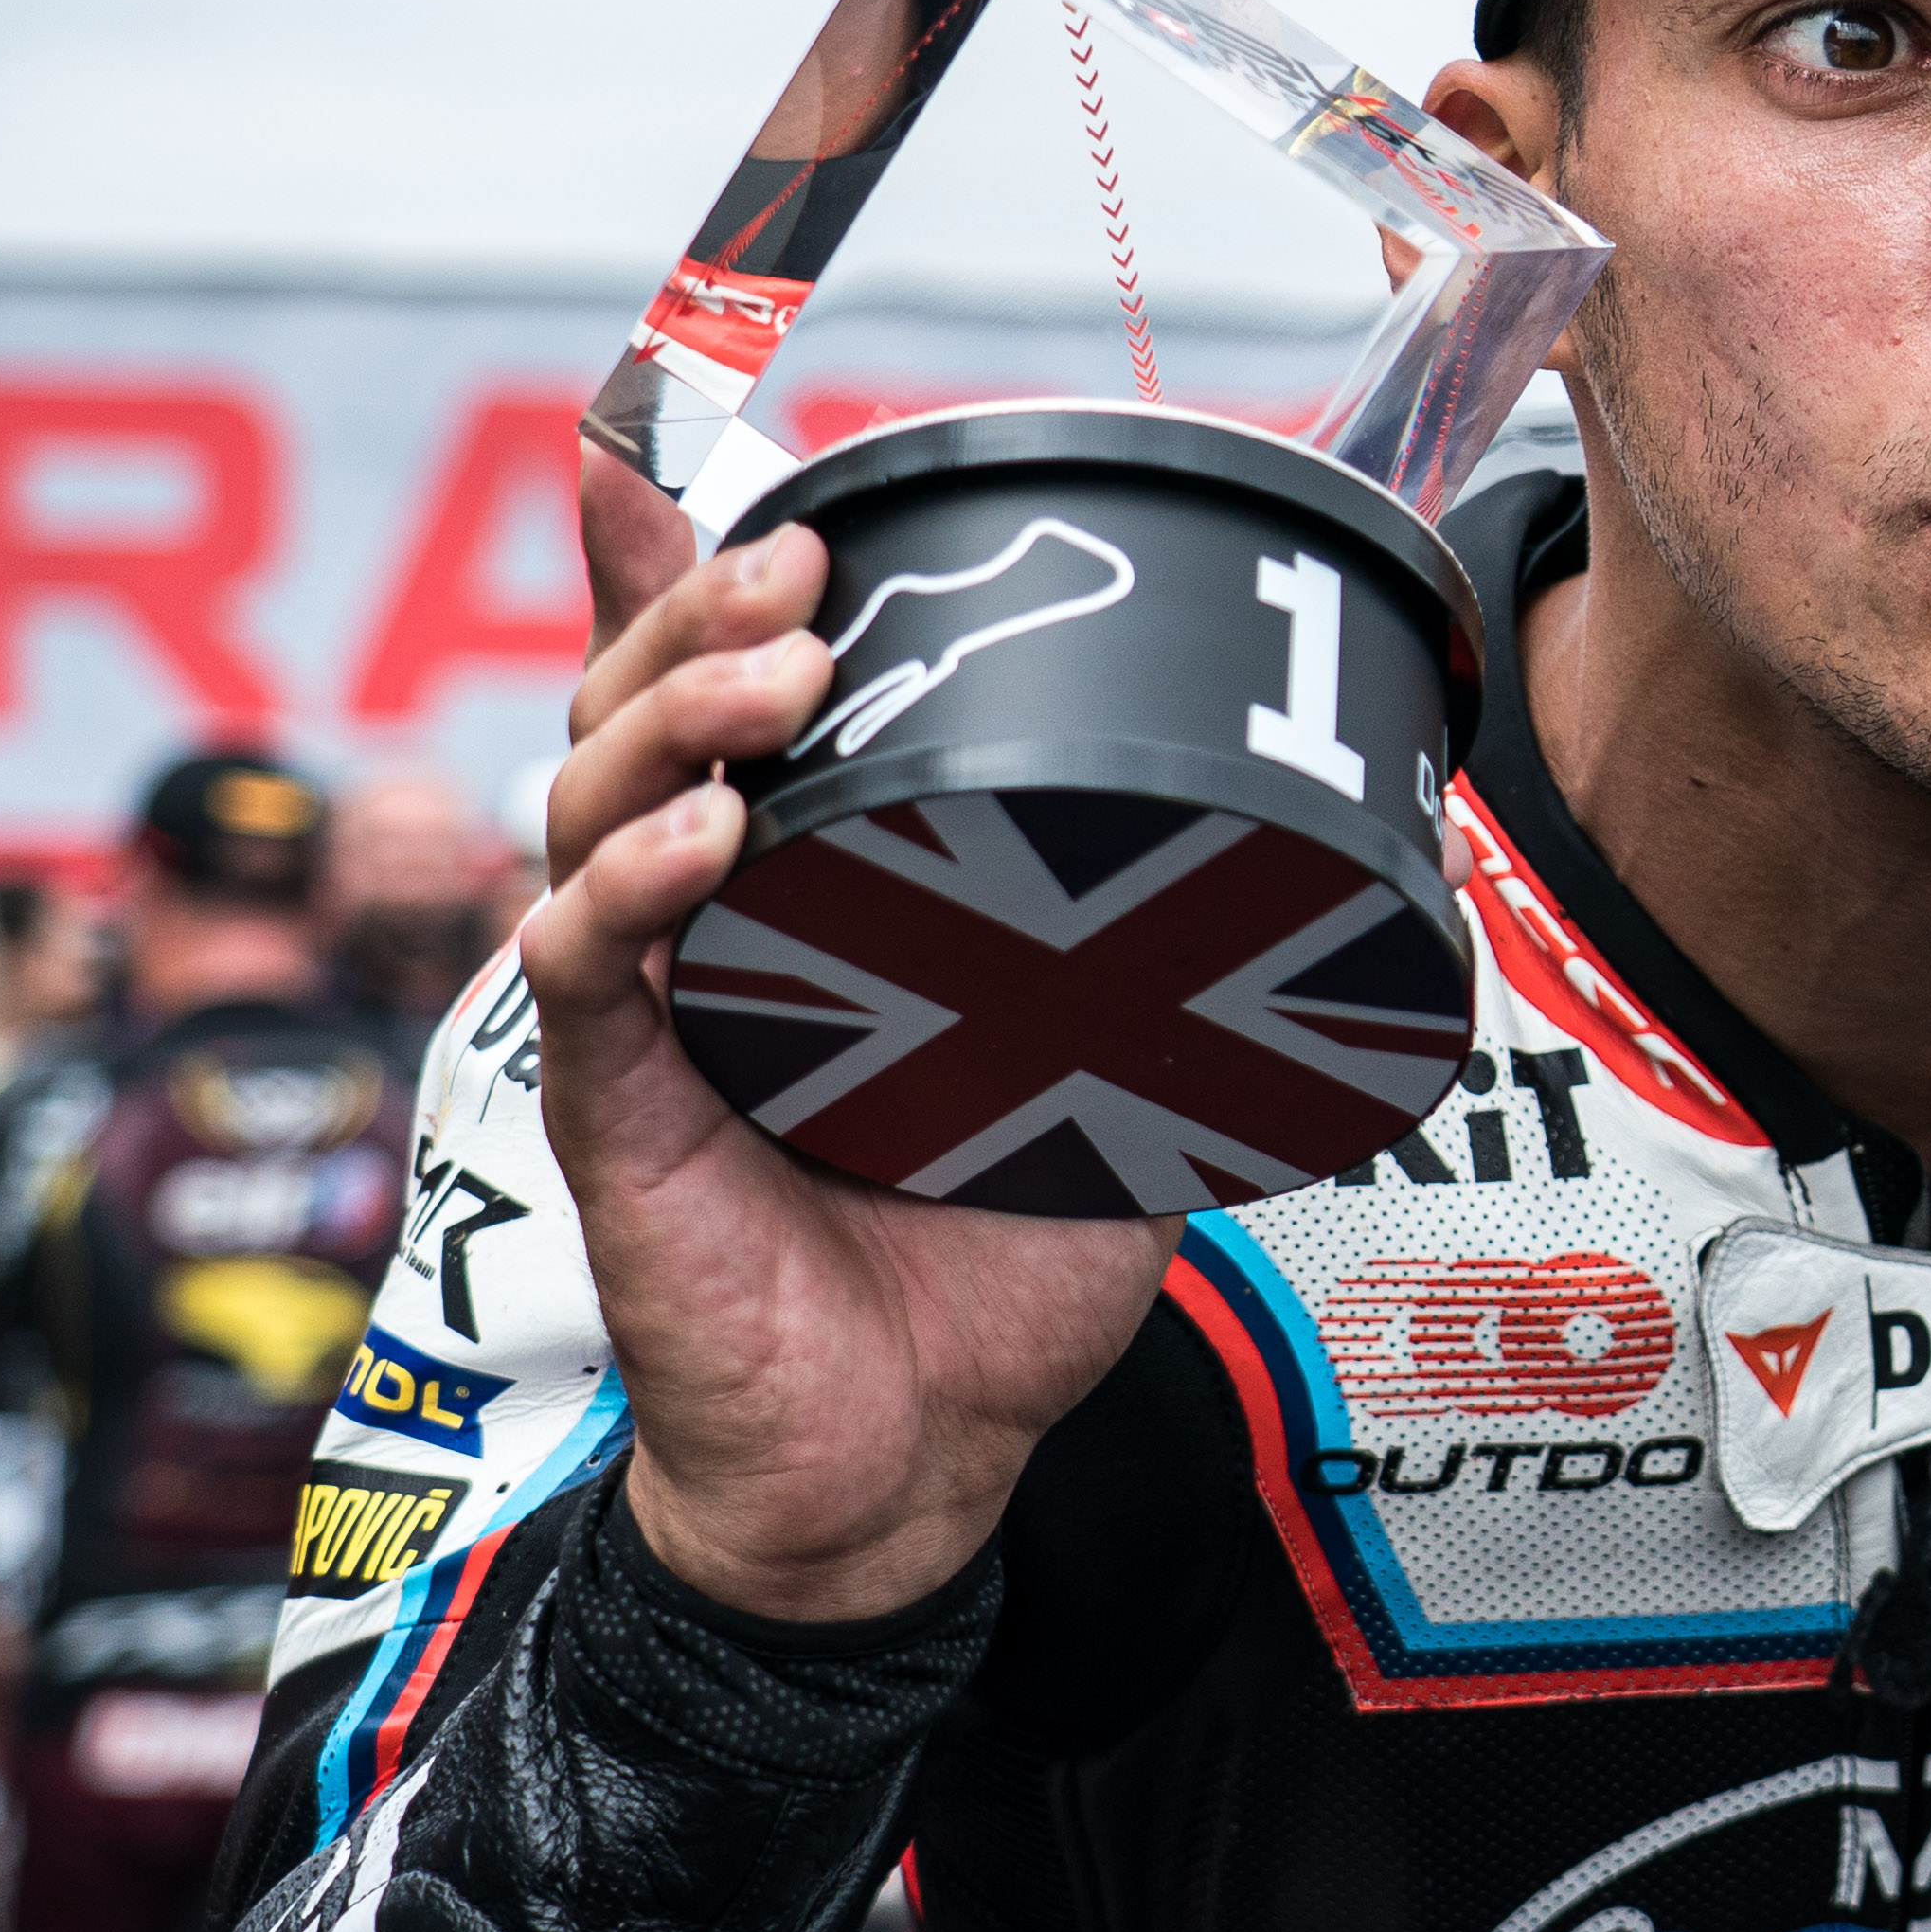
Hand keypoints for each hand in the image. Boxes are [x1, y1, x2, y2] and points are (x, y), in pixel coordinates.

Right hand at [523, 477, 1178, 1622]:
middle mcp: (697, 921)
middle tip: (808, 555)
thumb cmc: (990, 1264)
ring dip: (672, 712)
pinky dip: (634, 888)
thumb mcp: (1111, 1064)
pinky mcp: (617, 1110)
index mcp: (796, 886)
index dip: (704, 570)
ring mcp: (647, 1006)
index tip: (764, 470)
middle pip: (637, 709)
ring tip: (776, 665)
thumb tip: (1341, 835)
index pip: (722, 694)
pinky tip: (707, 838)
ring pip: (589, 801)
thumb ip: (1170, 943)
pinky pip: (592, 969)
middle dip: (705, 607)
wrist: (916, 1461)